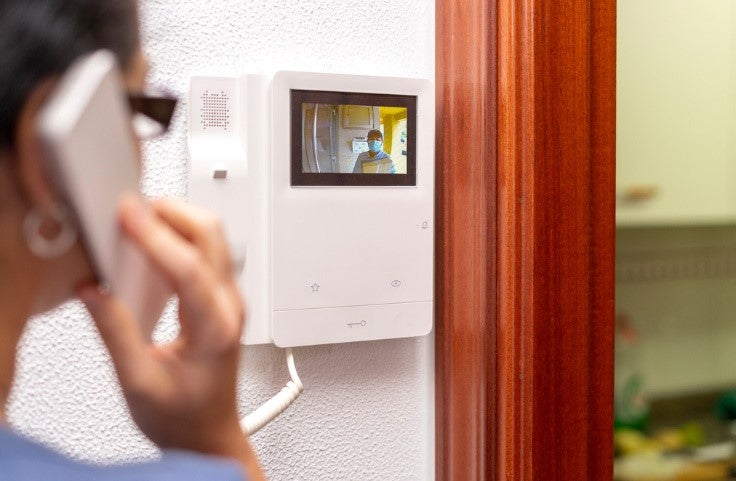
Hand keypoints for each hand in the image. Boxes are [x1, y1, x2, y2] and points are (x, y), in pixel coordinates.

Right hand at [78, 195, 264, 480]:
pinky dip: (181, 237)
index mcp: (216, 328)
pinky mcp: (223, 300)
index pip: (189, 268)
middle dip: (173, 213)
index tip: (127, 215)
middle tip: (132, 211)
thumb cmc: (184, 416)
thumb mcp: (139, 382)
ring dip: (178, 221)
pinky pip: (208, 252)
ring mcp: (231, 301)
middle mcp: (230, 307)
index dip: (155, 236)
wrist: (208, 432)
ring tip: (138, 224)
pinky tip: (154, 245)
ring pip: (215, 238)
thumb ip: (116, 333)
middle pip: (213, 235)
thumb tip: (94, 289)